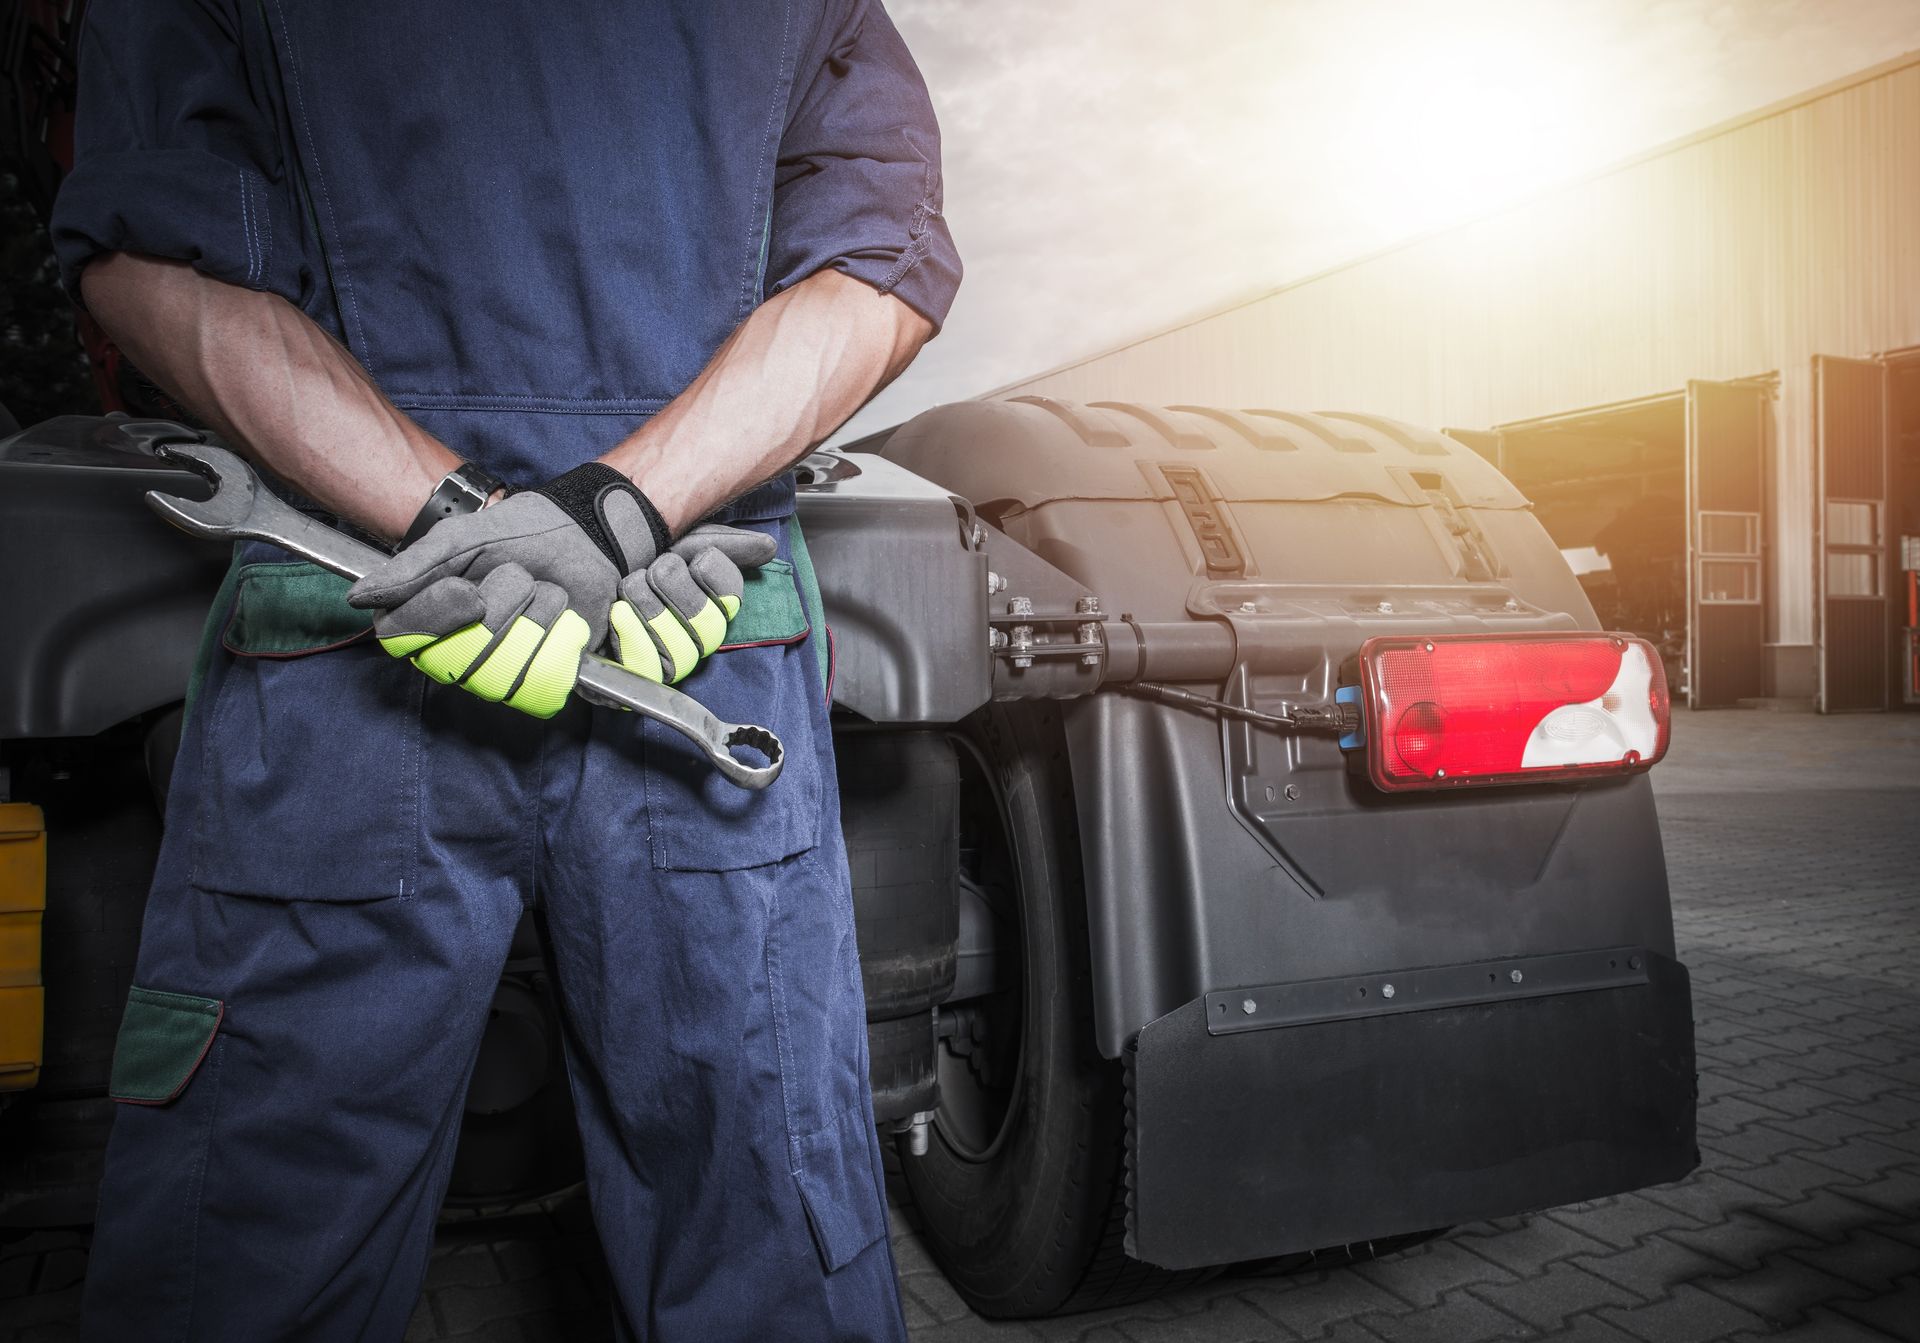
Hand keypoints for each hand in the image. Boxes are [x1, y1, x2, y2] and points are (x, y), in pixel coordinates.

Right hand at [349, 462, 668, 714]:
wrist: (588, 540)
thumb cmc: (523, 534)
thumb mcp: (463, 538)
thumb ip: (413, 566)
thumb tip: (360, 596)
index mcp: (427, 615)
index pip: (401, 641)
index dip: (435, 620)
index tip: (468, 590)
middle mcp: (456, 650)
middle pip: (456, 661)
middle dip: (499, 606)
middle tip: (518, 576)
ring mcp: (499, 670)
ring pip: (499, 675)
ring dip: (533, 620)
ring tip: (546, 593)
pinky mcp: (541, 681)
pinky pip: (537, 686)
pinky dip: (559, 643)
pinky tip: (565, 621)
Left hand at [607, 525, 777, 683]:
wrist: (579, 555)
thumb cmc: (629, 549)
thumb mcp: (681, 539)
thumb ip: (726, 544)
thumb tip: (768, 548)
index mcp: (705, 608)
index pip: (731, 606)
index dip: (713, 580)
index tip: (693, 559)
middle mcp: (688, 639)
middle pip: (709, 633)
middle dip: (676, 591)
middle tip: (651, 568)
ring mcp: (660, 661)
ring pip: (681, 655)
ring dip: (651, 610)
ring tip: (628, 586)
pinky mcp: (627, 675)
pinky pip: (647, 672)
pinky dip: (632, 637)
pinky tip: (618, 612)